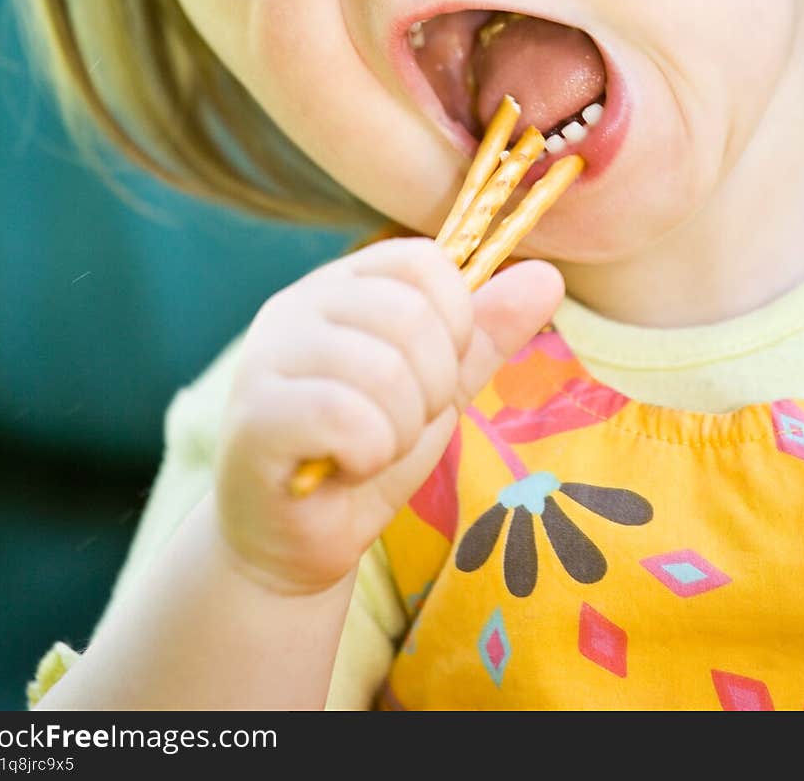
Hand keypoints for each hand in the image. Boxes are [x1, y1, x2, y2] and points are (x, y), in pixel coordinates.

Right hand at [214, 237, 563, 595]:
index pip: (423, 260)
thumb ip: (485, 334)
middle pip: (411, 315)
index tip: (436, 373)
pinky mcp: (255, 414)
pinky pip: (347, 416)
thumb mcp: (439, 388)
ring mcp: (267, 356)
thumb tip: (548, 275)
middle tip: (400, 424)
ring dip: (400, 430)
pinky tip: (346, 467)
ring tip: (370, 449)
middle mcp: (296, 306)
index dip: (455, 322)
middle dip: (434, 389)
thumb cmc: (366, 454)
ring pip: (385, 371)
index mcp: (340, 285)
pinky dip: (369, 454)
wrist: (296, 544)